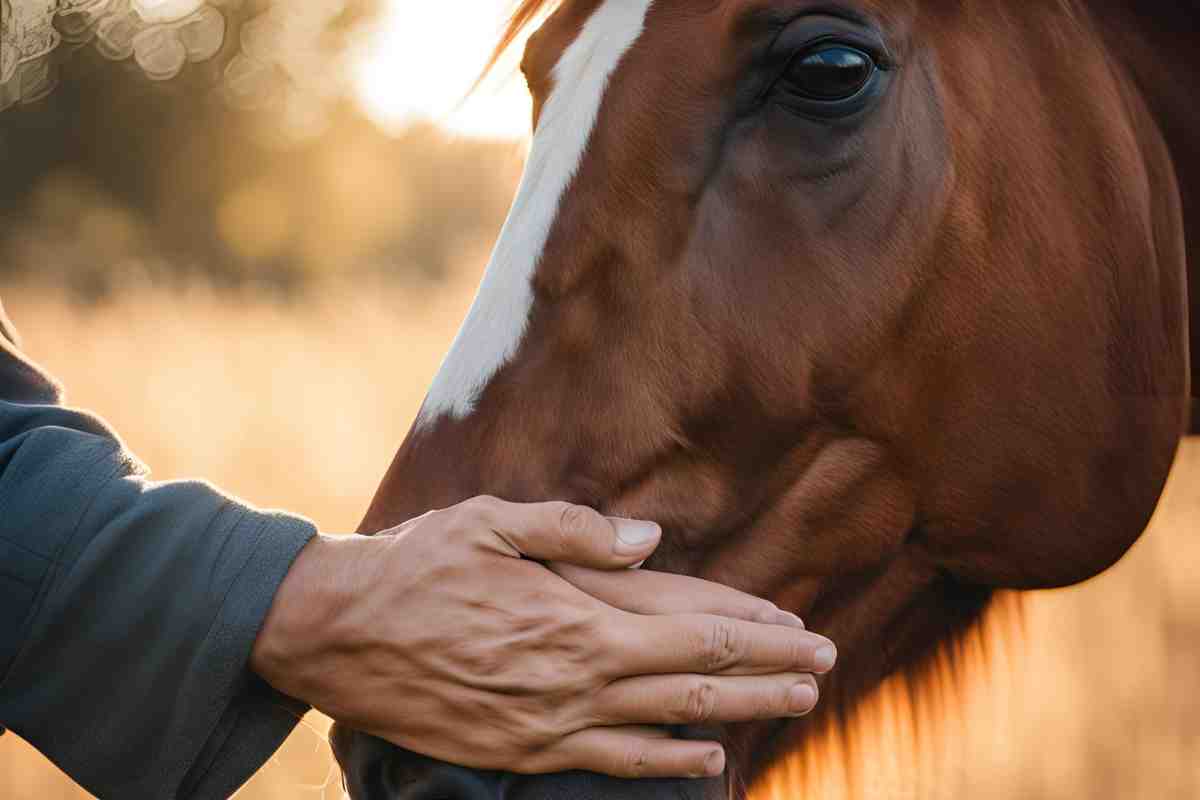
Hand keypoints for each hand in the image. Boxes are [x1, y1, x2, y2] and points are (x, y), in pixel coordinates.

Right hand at [250, 497, 836, 778]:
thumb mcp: (494, 521)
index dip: (756, 634)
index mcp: (579, 618)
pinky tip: (704, 760)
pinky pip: (613, 763)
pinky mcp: (523, 752)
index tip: (805, 632)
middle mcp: (578, 679)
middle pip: (696, 682)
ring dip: (734, 719)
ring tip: (788, 709)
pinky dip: (666, 763)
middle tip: (822, 672)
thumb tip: (651, 538)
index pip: (694, 630)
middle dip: (767, 678)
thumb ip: (579, 531)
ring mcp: (552, 724)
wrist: (340, 632)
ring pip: (667, 728)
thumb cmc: (418, 565)